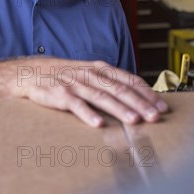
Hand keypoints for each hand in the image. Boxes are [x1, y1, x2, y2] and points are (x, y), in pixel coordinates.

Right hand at [14, 57, 168, 127]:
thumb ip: (109, 83)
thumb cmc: (65, 75)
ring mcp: (76, 84)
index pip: (128, 79)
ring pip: (102, 97)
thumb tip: (136, 97)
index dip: (146, 92)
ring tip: (134, 120)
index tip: (161, 105)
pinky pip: (76, 105)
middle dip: (140, 103)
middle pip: (119, 89)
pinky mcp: (61, 94)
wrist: (32, 72)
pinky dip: (88, 114)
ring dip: (120, 109)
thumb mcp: (89, 73)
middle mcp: (91, 75)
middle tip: (155, 116)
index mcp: (100, 69)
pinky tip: (98, 124)